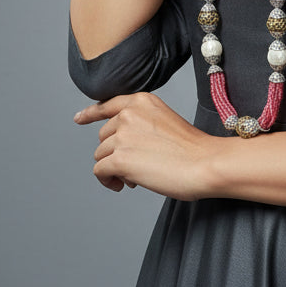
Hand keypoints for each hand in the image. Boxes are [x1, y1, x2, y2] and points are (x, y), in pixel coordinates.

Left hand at [73, 92, 220, 199]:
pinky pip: (100, 171)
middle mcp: (129, 114)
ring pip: (101, 155)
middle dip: (116, 153)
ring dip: (114, 169)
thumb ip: (142, 126)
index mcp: (142, 101)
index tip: (79, 119)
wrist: (206, 163)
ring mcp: (122, 136)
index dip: (91, 114)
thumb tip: (119, 148)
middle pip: (104, 137)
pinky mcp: (119, 158)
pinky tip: (124, 185)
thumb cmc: (194, 150)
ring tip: (137, 177)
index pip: (108, 105)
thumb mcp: (165, 122)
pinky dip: (108, 181)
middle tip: (137, 166)